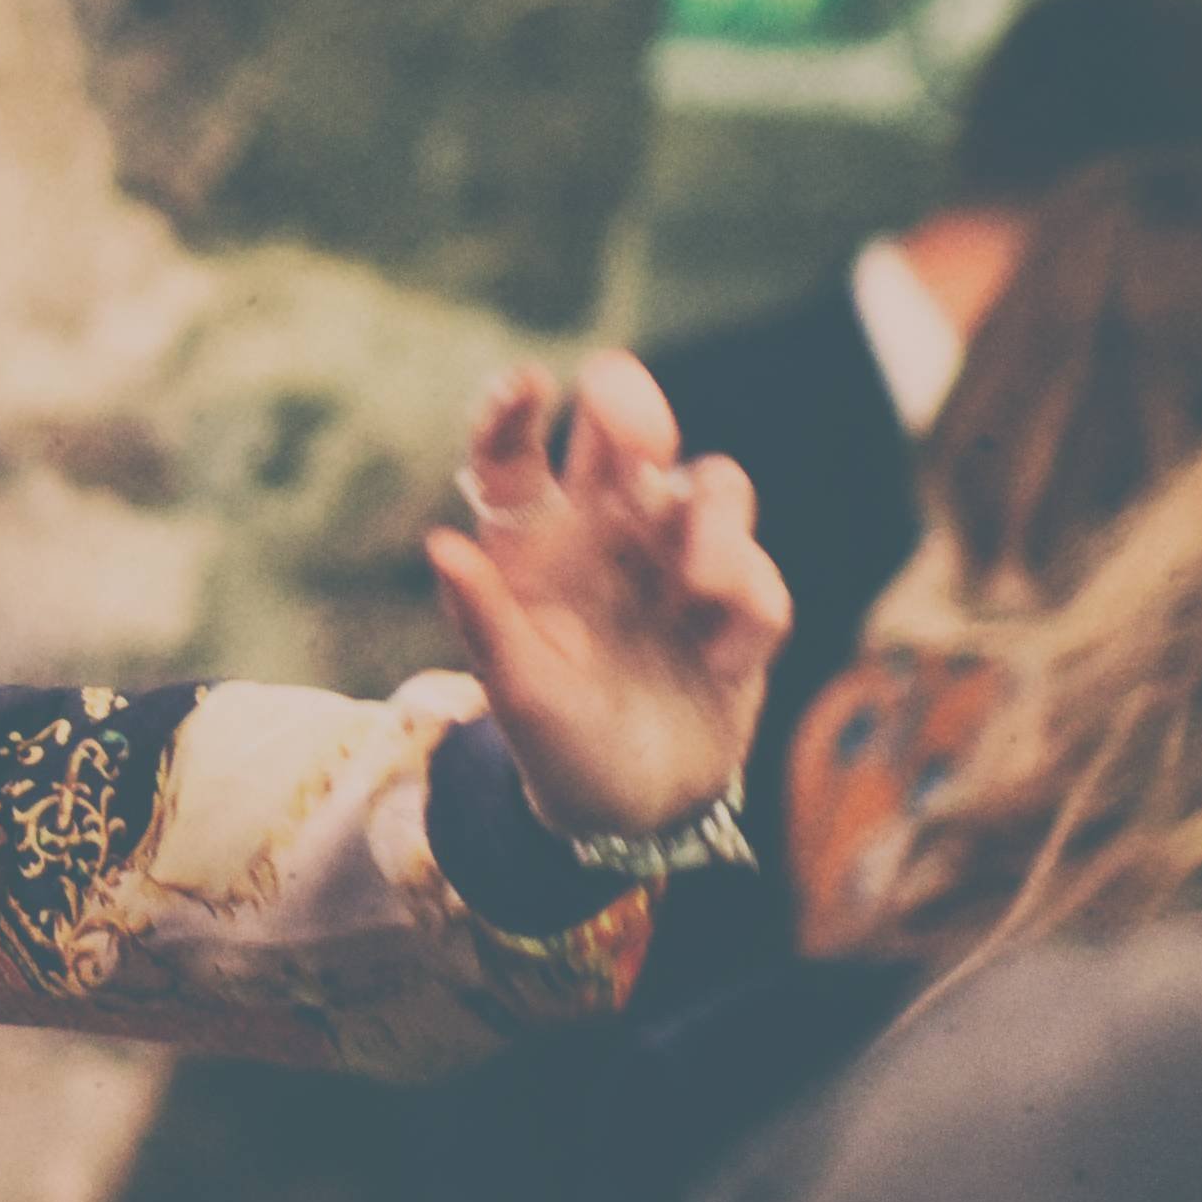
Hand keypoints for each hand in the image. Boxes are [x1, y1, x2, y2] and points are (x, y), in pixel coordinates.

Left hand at [429, 353, 792, 843]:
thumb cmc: (557, 749)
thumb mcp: (517, 693)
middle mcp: (607, 534)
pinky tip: (720, 664)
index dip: (514, 410)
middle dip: (637, 409)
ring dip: (714, 522)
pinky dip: (747, 611)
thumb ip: (485, 619)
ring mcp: (679, 561)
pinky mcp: (741, 605)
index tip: (528, 386)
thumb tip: (440, 542)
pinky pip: (760, 578)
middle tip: (643, 439)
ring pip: (715, 484)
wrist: (633, 816)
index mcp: (534, 545)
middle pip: (627, 430)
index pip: (514, 456)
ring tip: (696, 586)